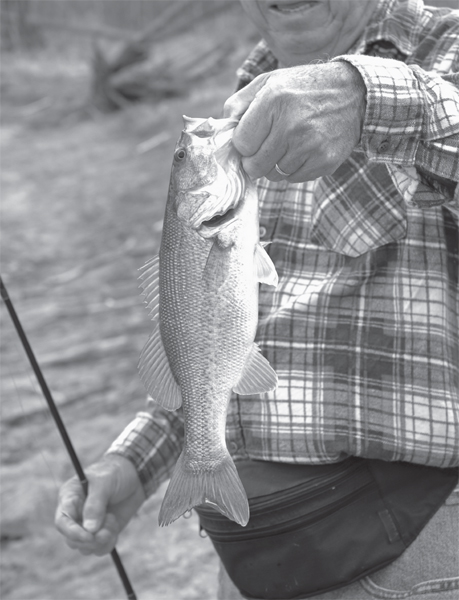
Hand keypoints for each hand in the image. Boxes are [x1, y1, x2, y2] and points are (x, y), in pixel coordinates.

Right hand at [54, 454, 145, 555]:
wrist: (135, 476)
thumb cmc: (115, 473)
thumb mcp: (104, 482)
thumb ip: (95, 504)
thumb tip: (89, 530)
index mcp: (69, 498)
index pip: (62, 521)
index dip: (72, 531)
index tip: (89, 536)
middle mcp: (75, 514)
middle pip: (71, 539)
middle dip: (89, 539)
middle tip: (106, 532)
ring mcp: (87, 525)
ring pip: (85, 547)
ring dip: (100, 541)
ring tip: (113, 520)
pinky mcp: (101, 533)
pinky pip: (98, 549)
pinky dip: (108, 543)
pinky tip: (115, 527)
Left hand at [224, 62, 365, 182]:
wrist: (355, 93)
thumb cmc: (304, 88)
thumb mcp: (270, 82)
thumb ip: (240, 103)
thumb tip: (224, 128)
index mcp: (273, 101)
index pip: (241, 144)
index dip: (244, 143)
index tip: (254, 136)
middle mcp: (291, 125)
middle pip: (255, 166)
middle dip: (257, 158)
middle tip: (269, 144)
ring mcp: (310, 146)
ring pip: (273, 175)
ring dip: (276, 164)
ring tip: (290, 143)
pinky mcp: (324, 162)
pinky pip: (293, 179)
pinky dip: (294, 169)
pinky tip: (304, 150)